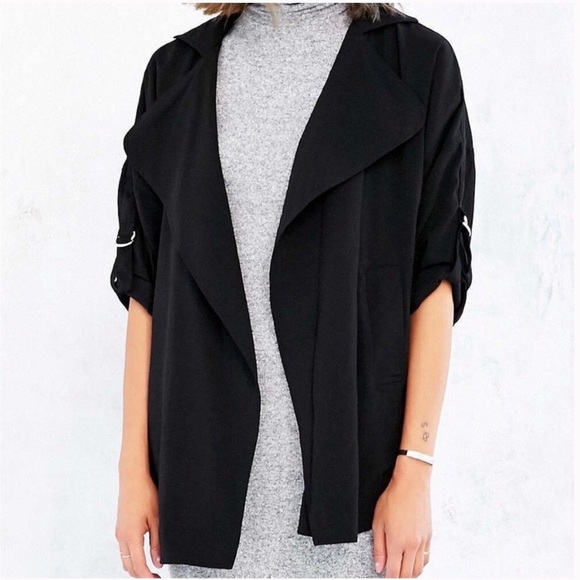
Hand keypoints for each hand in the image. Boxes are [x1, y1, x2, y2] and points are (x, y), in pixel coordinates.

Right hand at [115, 470, 161, 577]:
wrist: (133, 478)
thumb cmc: (145, 494)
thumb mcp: (157, 519)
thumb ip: (157, 542)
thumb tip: (158, 562)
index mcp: (131, 536)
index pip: (138, 566)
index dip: (148, 577)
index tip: (157, 579)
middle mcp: (122, 537)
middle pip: (129, 566)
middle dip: (141, 575)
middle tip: (155, 576)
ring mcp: (119, 532)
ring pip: (125, 559)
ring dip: (136, 566)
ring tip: (151, 567)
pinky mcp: (120, 527)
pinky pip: (124, 549)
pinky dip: (132, 556)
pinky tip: (143, 554)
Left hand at [371, 459, 431, 576]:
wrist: (412, 484)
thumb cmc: (393, 498)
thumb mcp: (378, 521)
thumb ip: (378, 547)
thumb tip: (379, 565)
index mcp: (397, 542)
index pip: (394, 572)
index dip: (388, 577)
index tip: (384, 576)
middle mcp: (412, 545)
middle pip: (407, 575)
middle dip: (399, 577)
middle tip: (392, 573)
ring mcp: (423, 541)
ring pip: (419, 569)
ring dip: (410, 573)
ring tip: (401, 568)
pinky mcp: (429, 536)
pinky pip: (426, 558)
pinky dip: (419, 563)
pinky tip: (412, 559)